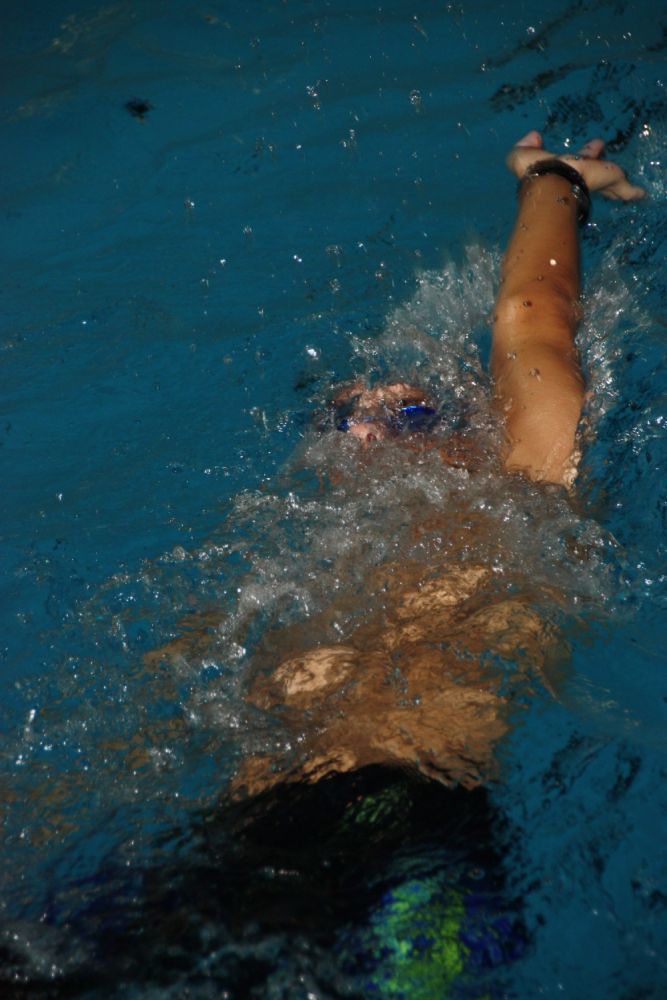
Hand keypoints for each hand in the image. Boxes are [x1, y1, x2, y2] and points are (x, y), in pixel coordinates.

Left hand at [507, 129, 645, 201]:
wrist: (554, 184)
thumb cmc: (538, 170)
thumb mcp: (522, 156)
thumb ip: (525, 147)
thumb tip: (534, 136)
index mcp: (563, 168)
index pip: (573, 160)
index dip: (578, 153)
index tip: (587, 145)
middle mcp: (580, 175)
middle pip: (592, 169)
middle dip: (594, 158)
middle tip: (599, 147)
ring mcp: (596, 180)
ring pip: (610, 182)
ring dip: (616, 183)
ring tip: (623, 181)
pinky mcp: (611, 181)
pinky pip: (626, 189)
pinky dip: (632, 192)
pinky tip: (640, 194)